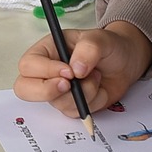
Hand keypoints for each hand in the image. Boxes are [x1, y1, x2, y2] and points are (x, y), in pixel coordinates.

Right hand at [12, 23, 151, 115]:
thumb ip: (88, 49)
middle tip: (69, 85)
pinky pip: (75, 112)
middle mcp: (47, 72)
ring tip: (96, 76)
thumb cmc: (109, 46)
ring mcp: (57, 91)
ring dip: (82, 93)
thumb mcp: (100, 38)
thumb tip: (76, 69)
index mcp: (46, 50)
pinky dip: (92, 102)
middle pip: (25, 89)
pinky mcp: (71, 105)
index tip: (69, 71)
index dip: (46, 71)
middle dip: (47, 91)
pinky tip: (98, 88)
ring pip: (57, 103)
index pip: (29, 65)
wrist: (126, 62)